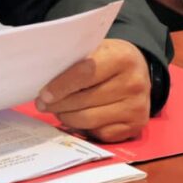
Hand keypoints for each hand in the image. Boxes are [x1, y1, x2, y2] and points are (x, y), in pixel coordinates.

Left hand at [34, 39, 150, 141]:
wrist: (139, 70)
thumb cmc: (109, 58)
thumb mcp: (96, 49)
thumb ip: (75, 61)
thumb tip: (45, 80)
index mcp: (122, 57)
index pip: (84, 74)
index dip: (60, 86)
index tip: (43, 94)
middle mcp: (133, 83)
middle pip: (84, 100)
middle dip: (58, 104)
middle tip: (42, 104)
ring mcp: (137, 107)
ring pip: (89, 120)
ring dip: (67, 117)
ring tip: (57, 110)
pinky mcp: (136, 126)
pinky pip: (100, 134)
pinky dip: (84, 128)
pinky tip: (77, 118)